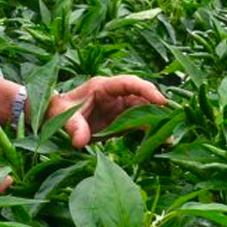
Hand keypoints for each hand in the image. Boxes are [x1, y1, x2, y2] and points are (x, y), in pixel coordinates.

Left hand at [48, 75, 166, 147]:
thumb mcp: (61, 115)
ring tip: (171, 137)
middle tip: (173, 121)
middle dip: (158, 107)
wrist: (53, 118)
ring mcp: (119, 108)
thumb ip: (72, 126)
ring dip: (158, 121)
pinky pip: (140, 124)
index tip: (161, 101)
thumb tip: (80, 142)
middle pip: (142, 97)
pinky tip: (163, 142)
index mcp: (103, 87)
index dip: (146, 89)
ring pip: (144, 111)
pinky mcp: (121, 121)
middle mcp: (115, 95)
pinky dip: (151, 131)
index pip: (129, 83)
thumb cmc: (56, 109)